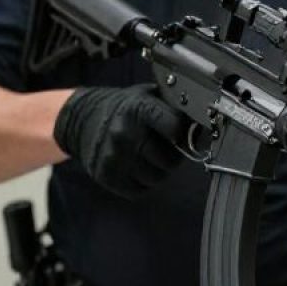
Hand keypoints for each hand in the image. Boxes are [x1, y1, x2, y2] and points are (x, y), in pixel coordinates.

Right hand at [53, 84, 185, 197]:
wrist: (82, 119)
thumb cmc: (126, 109)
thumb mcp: (149, 96)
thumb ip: (174, 107)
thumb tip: (203, 124)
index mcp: (138, 109)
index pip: (175, 127)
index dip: (183, 134)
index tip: (180, 134)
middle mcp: (124, 133)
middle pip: (169, 160)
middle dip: (173, 157)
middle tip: (166, 149)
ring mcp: (114, 156)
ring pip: (157, 178)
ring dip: (159, 171)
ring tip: (150, 157)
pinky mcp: (106, 175)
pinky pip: (139, 189)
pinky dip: (143, 182)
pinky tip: (136, 167)